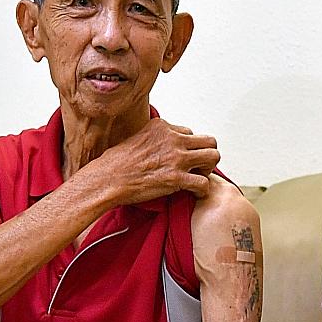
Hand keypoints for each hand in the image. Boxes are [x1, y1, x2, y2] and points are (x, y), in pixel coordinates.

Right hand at [88, 118, 220, 204]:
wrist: (108, 179)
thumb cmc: (115, 163)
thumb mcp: (136, 137)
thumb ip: (153, 138)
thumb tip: (157, 144)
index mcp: (162, 127)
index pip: (188, 133)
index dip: (187, 147)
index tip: (181, 158)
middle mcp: (172, 139)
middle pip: (208, 140)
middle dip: (206, 154)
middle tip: (197, 167)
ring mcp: (176, 158)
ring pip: (213, 156)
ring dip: (209, 169)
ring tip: (198, 177)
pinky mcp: (177, 178)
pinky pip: (204, 183)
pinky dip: (203, 190)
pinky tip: (196, 193)